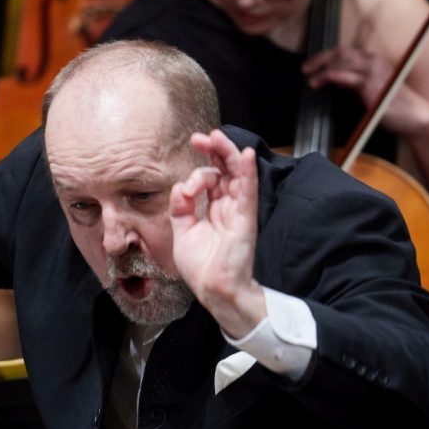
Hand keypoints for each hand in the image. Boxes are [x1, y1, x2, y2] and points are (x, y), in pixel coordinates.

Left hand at [169, 129, 266, 336]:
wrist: (214, 290)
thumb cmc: (202, 267)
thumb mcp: (182, 232)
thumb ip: (181, 208)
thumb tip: (180, 186)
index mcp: (214, 209)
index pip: (211, 178)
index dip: (199, 167)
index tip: (187, 171)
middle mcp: (228, 206)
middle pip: (226, 170)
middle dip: (214, 150)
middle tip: (201, 138)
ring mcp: (238, 211)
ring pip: (237, 174)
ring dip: (228, 153)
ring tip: (217, 138)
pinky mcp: (245, 219)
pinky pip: (248, 191)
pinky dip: (248, 172)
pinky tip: (246, 156)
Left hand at [302, 45, 428, 137]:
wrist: (415, 117)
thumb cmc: (395, 108)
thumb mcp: (371, 92)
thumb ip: (354, 85)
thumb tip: (334, 82)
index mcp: (375, 62)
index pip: (346, 52)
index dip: (327, 56)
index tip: (313, 65)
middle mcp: (374, 62)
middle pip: (341, 52)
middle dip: (320, 59)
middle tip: (306, 68)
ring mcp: (372, 70)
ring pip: (340, 61)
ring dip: (322, 68)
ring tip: (310, 78)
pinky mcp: (370, 83)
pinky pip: (343, 75)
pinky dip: (328, 77)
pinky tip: (318, 82)